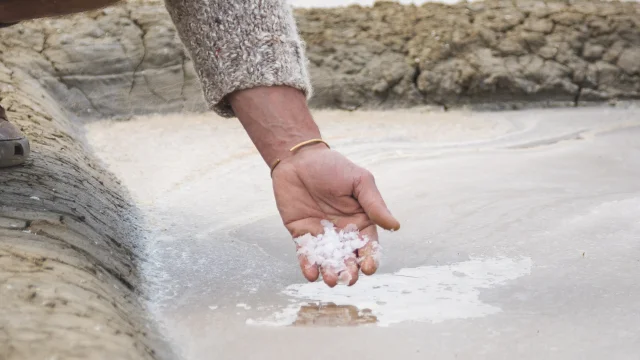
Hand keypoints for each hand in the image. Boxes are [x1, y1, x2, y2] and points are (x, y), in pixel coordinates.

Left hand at [272, 144, 399, 286]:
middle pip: (349, 258)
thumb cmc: (333, 167)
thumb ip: (375, 204)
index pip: (368, 245)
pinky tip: (311, 274)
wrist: (298, 159)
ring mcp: (322, 236)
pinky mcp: (302, 236)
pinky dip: (309, 266)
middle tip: (347, 278)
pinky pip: (307, 255)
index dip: (370, 258)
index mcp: (361, 221)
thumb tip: (395, 226)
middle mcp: (344, 233)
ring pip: (329, 260)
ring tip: (331, 279)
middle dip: (349, 270)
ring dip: (330, 272)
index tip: (368, 268)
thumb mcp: (359, 181)